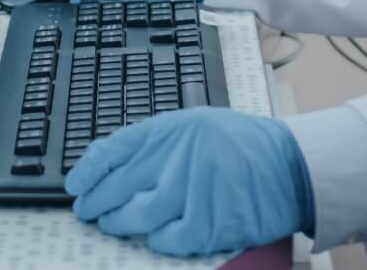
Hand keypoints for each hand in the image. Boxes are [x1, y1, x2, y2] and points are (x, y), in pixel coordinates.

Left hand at [65, 108, 314, 255]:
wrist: (291, 168)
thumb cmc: (245, 147)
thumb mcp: (201, 125)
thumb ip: (160, 140)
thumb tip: (112, 160)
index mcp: (177, 128)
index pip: (114, 149)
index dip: (88, 169)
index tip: (76, 182)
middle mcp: (179, 157)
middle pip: (116, 187)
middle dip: (95, 201)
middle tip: (88, 208)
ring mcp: (191, 193)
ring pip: (132, 218)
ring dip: (118, 223)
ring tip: (114, 222)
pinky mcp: (204, 226)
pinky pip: (162, 240)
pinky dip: (154, 239)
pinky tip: (155, 232)